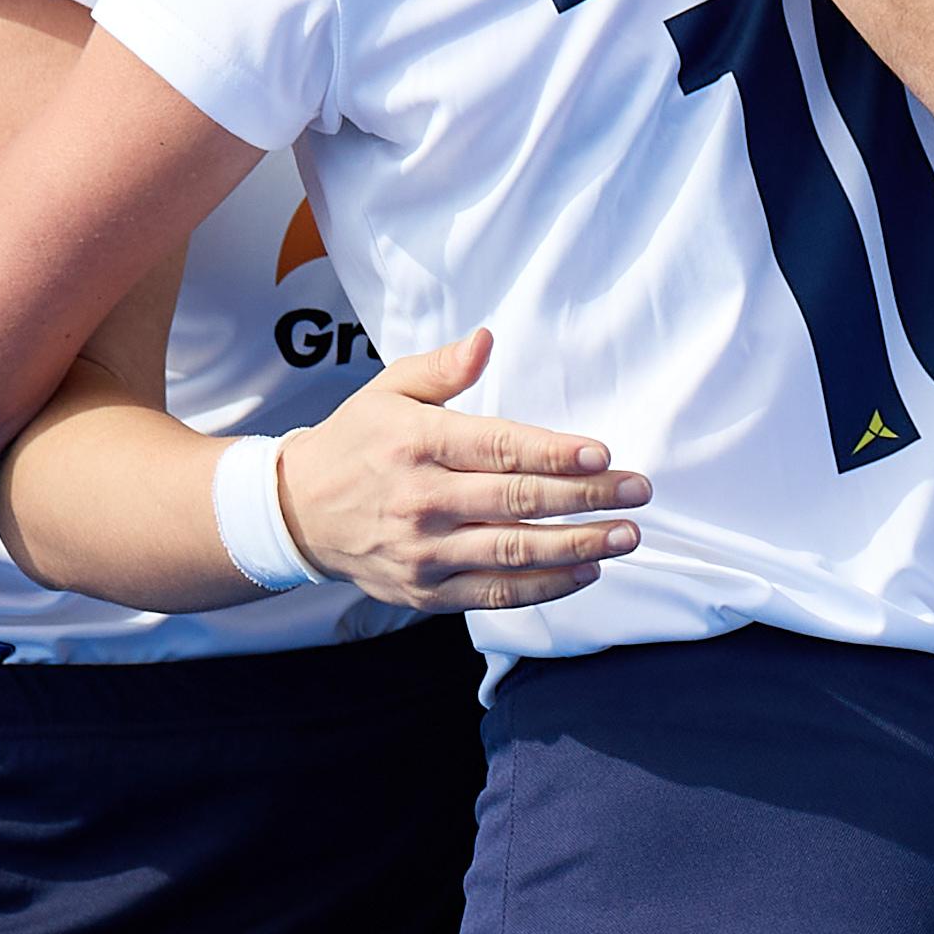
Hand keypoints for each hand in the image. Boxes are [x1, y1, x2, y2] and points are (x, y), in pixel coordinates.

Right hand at [275, 328, 651, 612]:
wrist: (295, 513)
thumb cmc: (356, 441)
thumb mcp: (388, 390)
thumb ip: (442, 367)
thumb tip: (487, 339)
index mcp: (416, 443)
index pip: (497, 448)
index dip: (554, 453)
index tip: (603, 454)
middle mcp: (420, 500)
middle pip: (517, 501)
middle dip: (586, 498)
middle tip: (638, 491)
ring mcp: (423, 552)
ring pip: (513, 552)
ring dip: (578, 545)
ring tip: (626, 534)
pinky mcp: (426, 592)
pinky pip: (495, 593)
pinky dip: (545, 586)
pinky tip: (588, 570)